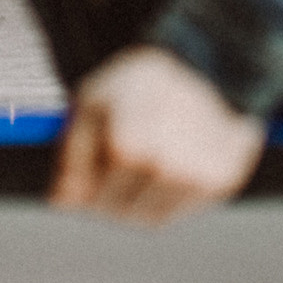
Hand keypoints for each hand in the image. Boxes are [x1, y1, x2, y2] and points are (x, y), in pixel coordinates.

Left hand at [48, 46, 264, 226]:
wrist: (205, 63)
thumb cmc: (140, 83)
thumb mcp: (92, 102)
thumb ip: (71, 154)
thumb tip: (59, 202)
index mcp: (126, 148)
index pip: (90, 198)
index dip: (86, 180)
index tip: (96, 157)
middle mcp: (163, 169)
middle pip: (119, 212)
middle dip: (110, 193)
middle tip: (123, 156)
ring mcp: (196, 179)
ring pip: (152, 218)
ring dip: (142, 199)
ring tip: (150, 155)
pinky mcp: (222, 182)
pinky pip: (183, 210)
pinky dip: (173, 194)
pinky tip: (175, 159)